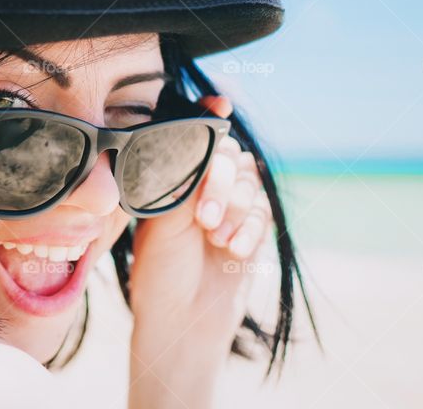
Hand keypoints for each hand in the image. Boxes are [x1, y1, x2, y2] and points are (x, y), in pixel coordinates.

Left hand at [126, 95, 272, 406]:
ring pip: (248, 182)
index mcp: (172, 179)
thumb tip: (201, 138)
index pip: (196, 137)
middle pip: (228, 155)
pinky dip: (250, 229)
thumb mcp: (164, 220)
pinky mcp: (250, 229)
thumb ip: (185, 178)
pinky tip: (232, 250)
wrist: (182, 321)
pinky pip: (263, 210)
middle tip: (205, 220)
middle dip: (221, 184)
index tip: (221, 101)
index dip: (209, 115)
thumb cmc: (160, 272)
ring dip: (236, 210)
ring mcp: (228, 207)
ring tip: (216, 240)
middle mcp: (200, 188)